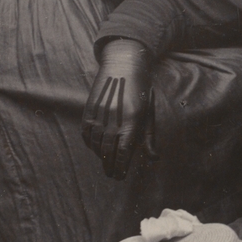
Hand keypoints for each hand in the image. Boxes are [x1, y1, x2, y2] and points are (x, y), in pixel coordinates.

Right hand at [82, 38, 155, 179]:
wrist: (123, 66)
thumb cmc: (140, 92)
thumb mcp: (148, 114)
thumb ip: (149, 138)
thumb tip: (154, 159)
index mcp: (131, 122)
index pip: (124, 154)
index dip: (121, 167)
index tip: (121, 175)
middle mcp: (114, 121)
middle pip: (108, 153)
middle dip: (110, 167)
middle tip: (112, 175)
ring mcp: (99, 116)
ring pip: (96, 145)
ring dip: (100, 157)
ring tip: (105, 163)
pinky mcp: (89, 111)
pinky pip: (87, 134)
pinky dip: (90, 145)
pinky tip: (96, 148)